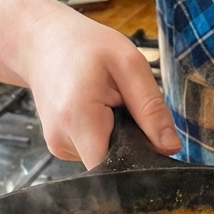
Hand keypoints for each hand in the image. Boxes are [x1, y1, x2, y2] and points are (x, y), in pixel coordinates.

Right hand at [23, 2, 179, 168]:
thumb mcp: (129, 64)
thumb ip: (151, 108)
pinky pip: (93, 151)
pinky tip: (99, 111)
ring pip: (103, 158)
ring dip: (117, 137)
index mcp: (78, 118)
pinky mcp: (60, 146)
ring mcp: (58, 146)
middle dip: (129, 145)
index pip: (110, 171)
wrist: (42, 42)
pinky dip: (104, 135)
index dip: (136, 164)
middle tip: (128, 109)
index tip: (148, 144)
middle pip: (110, 165)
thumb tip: (170, 147)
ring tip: (110, 104)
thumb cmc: (85, 46)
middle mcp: (62, 139)